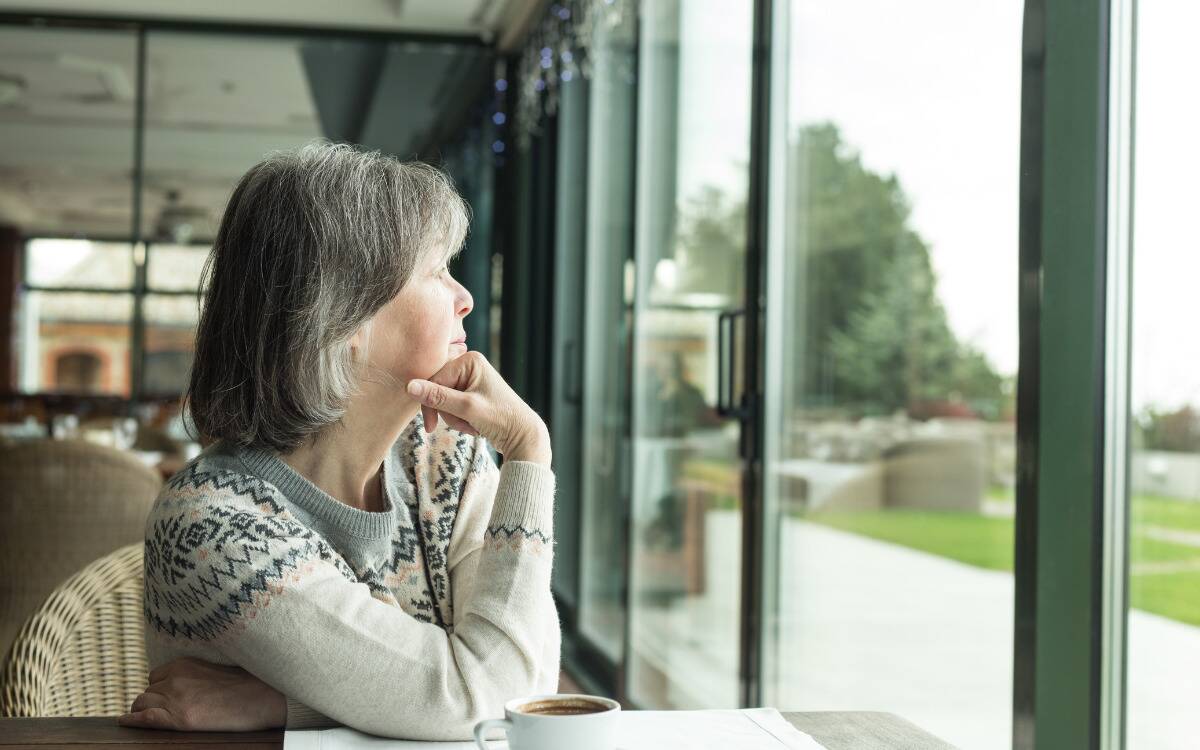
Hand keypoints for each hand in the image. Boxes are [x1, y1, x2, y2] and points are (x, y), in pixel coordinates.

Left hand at [117, 657, 285, 731]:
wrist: (263, 697)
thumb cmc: (247, 684)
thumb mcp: (215, 669)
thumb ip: (194, 674)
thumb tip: (185, 685)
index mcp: (184, 663)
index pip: (156, 677)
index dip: (159, 689)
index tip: (168, 698)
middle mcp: (176, 678)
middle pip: (148, 692)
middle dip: (152, 701)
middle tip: (167, 711)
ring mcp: (176, 698)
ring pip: (142, 703)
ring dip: (146, 711)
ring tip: (158, 718)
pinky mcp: (179, 719)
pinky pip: (144, 718)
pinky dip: (132, 720)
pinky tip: (125, 722)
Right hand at [406, 351, 550, 464]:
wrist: (522, 435)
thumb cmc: (500, 418)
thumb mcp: (466, 408)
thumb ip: (437, 397)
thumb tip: (409, 386)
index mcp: (470, 361)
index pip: (434, 380)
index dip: (429, 404)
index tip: (430, 427)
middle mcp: (469, 365)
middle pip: (438, 390)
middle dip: (448, 412)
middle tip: (465, 424)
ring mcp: (471, 379)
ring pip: (443, 401)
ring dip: (454, 418)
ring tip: (473, 425)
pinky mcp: (471, 393)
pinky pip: (452, 406)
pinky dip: (460, 419)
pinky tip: (474, 425)